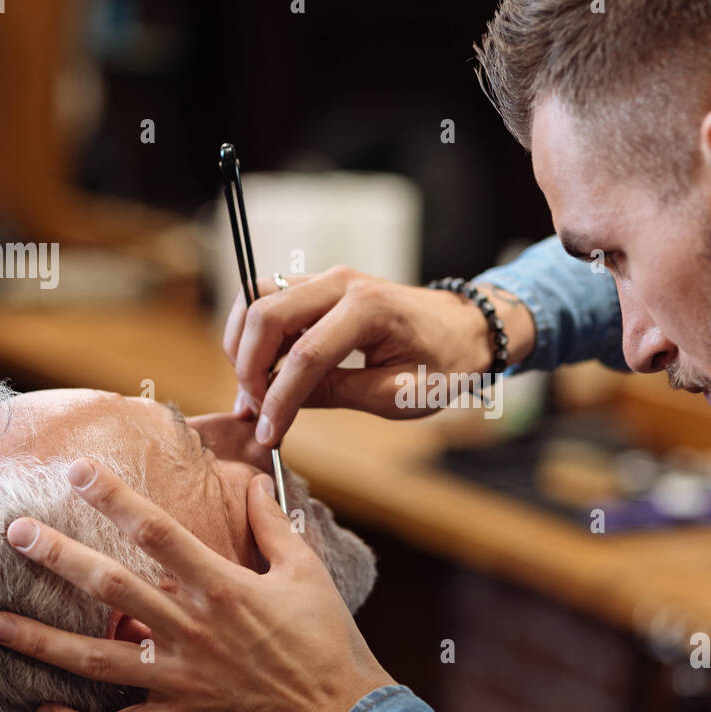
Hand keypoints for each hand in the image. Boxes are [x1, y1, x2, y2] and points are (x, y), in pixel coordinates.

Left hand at [0, 459, 394, 711]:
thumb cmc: (326, 641)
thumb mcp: (306, 572)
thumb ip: (273, 525)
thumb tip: (254, 481)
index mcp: (223, 589)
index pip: (159, 533)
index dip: (116, 498)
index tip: (79, 472)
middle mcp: (192, 631)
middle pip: (112, 589)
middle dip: (59, 557)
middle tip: (15, 533)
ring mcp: (181, 679)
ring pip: (98, 661)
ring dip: (43, 643)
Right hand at [224, 266, 535, 444]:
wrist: (467, 327)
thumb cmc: (444, 363)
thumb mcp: (398, 393)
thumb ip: (337, 393)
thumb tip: (281, 404)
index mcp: (369, 309)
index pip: (305, 355)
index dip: (278, 399)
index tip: (267, 433)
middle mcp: (342, 283)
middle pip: (266, 315)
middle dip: (248, 366)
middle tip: (252, 409)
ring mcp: (328, 278)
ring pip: (257, 298)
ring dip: (243, 343)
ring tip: (253, 388)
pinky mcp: (320, 284)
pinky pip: (270, 298)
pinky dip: (255, 331)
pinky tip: (264, 366)